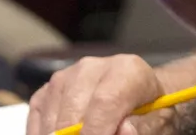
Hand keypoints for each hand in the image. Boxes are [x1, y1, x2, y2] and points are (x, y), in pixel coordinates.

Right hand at [27, 55, 171, 134]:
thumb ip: (144, 127)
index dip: (96, 133)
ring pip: (53, 118)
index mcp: (127, 70)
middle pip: (73, 114)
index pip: (105, 103)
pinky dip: (45, 134)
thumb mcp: (158, 122)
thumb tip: (122, 131)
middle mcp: (92, 67)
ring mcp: (66, 76)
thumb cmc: (149, 113)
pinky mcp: (48, 89)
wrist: (140, 97)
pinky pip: (38, 117)